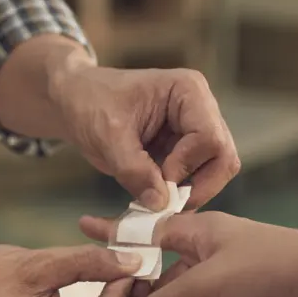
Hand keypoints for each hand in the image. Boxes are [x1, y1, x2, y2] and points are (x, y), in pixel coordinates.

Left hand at [50, 63, 239, 210]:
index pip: (210, 139)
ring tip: (154, 201)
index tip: (158, 180)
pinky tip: (152, 199)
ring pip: (213, 173)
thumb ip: (134, 170)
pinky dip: (177, 195)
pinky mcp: (182, 151)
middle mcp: (200, 109)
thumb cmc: (89, 104)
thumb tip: (161, 204)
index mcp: (188, 92)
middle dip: (197, 186)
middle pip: (223, 158)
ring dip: (187, 193)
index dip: (187, 167)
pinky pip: (194, 180)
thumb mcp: (108, 137)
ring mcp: (193, 131)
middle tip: (163, 203)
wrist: (75, 101)